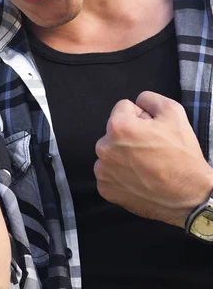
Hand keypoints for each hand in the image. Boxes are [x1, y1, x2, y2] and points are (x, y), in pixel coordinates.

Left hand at [94, 91, 212, 226]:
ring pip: (111, 152)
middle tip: (151, 149)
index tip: (152, 131)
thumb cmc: (182, 155)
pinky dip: (121, 175)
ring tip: (146, 165)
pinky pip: (109, 173)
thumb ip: (149, 98)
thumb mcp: (174, 111)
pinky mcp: (105, 189)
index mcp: (118, 126)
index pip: (123, 108)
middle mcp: (104, 148)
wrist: (190, 196)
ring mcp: (103, 171)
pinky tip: (139, 179)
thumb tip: (138, 102)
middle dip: (130, 135)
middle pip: (115, 130)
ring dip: (124, 155)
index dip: (141, 116)